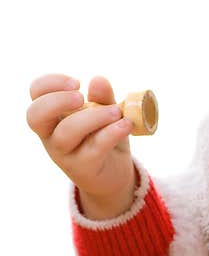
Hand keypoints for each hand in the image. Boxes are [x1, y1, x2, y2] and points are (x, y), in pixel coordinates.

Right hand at [27, 74, 135, 215]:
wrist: (114, 175)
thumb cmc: (103, 137)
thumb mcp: (105, 113)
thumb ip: (102, 98)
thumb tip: (97, 80)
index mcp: (53, 116)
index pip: (36, 94)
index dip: (50, 83)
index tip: (77, 82)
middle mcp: (51, 135)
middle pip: (36, 115)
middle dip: (58, 100)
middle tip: (82, 96)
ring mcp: (64, 153)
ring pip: (66, 133)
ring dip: (93, 117)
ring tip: (117, 111)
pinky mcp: (83, 168)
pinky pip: (93, 148)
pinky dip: (111, 133)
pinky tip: (125, 124)